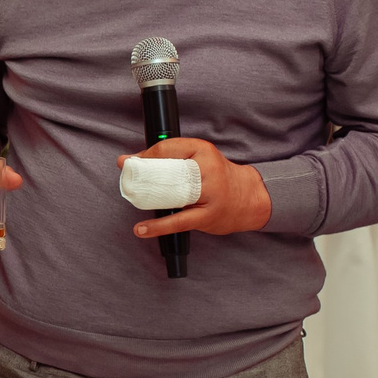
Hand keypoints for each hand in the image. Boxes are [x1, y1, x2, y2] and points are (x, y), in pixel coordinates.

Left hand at [123, 139, 271, 236]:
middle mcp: (208, 169)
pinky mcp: (208, 216)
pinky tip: (141, 229)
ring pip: (171, 193)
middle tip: (127, 179)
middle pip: (167, 169)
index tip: (128, 161)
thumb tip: (134, 159)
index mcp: (203, 151)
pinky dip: (157, 227)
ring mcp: (209, 194)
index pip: (167, 148)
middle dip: (142, 174)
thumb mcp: (201, 158)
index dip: (144, 155)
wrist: (250, 198)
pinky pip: (178, 221)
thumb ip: (174, 157)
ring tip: (132, 196)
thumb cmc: (219, 178)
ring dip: (147, 196)